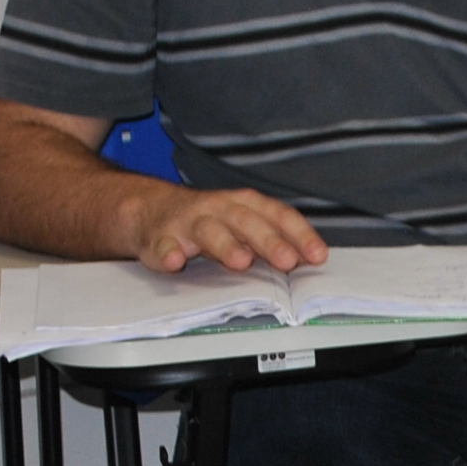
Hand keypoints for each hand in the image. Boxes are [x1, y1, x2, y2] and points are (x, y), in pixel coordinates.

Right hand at [132, 185, 327, 274]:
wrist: (149, 210)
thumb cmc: (207, 220)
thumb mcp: (242, 224)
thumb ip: (272, 239)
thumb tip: (309, 259)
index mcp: (243, 204)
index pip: (276, 215)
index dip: (299, 234)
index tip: (317, 255)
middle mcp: (218, 209)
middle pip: (245, 221)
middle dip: (268, 241)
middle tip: (287, 261)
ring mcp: (187, 222)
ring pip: (207, 230)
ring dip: (225, 245)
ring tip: (240, 261)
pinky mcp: (159, 238)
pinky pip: (162, 245)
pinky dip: (167, 253)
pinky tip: (174, 261)